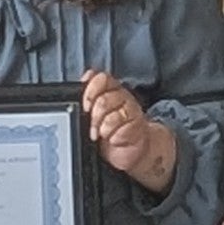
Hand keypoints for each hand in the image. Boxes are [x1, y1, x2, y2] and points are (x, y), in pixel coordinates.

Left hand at [83, 70, 177, 191]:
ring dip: (103, 130)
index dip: (91, 90)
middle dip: (94, 117)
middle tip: (92, 126)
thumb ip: (90, 95)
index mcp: (111, 90)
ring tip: (102, 135)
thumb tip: (86, 77)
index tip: (85, 105)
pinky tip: (114, 139)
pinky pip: (122, 131)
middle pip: (104, 100)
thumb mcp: (94, 113)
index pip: (102, 78)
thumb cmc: (109, 129)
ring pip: (112, 117)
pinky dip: (114, 138)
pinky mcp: (138, 127)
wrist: (129, 148)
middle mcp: (123, 97)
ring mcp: (132, 111)